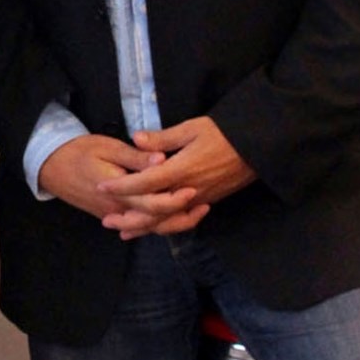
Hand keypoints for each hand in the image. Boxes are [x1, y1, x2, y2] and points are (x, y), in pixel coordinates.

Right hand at [38, 133, 198, 224]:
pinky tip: (172, 219)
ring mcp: (114, 216)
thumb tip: (161, 160)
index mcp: (119, 193)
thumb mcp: (107, 147)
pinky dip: (156, 224)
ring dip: (173, 223)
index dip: (176, 199)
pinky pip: (138, 225)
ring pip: (148, 227)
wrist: (50, 166)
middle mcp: (118, 210)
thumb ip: (135, 157)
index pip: (154, 202)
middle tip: (204, 205)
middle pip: (156, 221)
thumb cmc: (79, 151)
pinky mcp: (111, 216)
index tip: (196, 189)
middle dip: (181, 215)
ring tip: (196, 213)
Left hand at [99, 116, 254, 238]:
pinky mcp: (208, 202)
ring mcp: (199, 200)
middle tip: (105, 220)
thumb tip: (136, 139)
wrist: (257, 147)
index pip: (144, 183)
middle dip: (127, 217)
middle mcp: (188, 190)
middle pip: (152, 212)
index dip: (121, 187)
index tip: (102, 188)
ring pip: (167, 222)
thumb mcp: (191, 128)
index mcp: (181, 169)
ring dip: (144, 228)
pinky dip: (165, 227)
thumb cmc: (224, 132)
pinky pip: (182, 221)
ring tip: (123, 231)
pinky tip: (154, 228)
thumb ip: (162, 138)